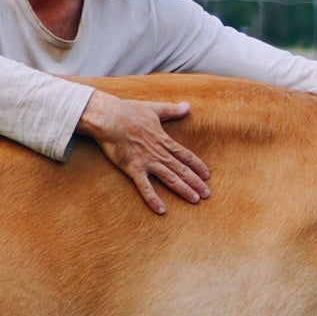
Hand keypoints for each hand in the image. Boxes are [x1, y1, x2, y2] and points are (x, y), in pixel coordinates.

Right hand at [76, 93, 208, 213]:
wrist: (108, 117)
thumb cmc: (128, 111)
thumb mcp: (154, 109)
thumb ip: (172, 110)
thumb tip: (187, 105)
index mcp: (164, 140)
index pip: (185, 155)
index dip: (197, 165)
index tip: (207, 175)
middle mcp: (159, 153)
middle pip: (182, 169)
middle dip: (196, 182)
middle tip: (207, 194)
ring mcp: (147, 161)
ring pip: (170, 179)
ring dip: (184, 190)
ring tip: (195, 200)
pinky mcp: (133, 168)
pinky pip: (145, 187)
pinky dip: (153, 198)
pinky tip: (162, 210)